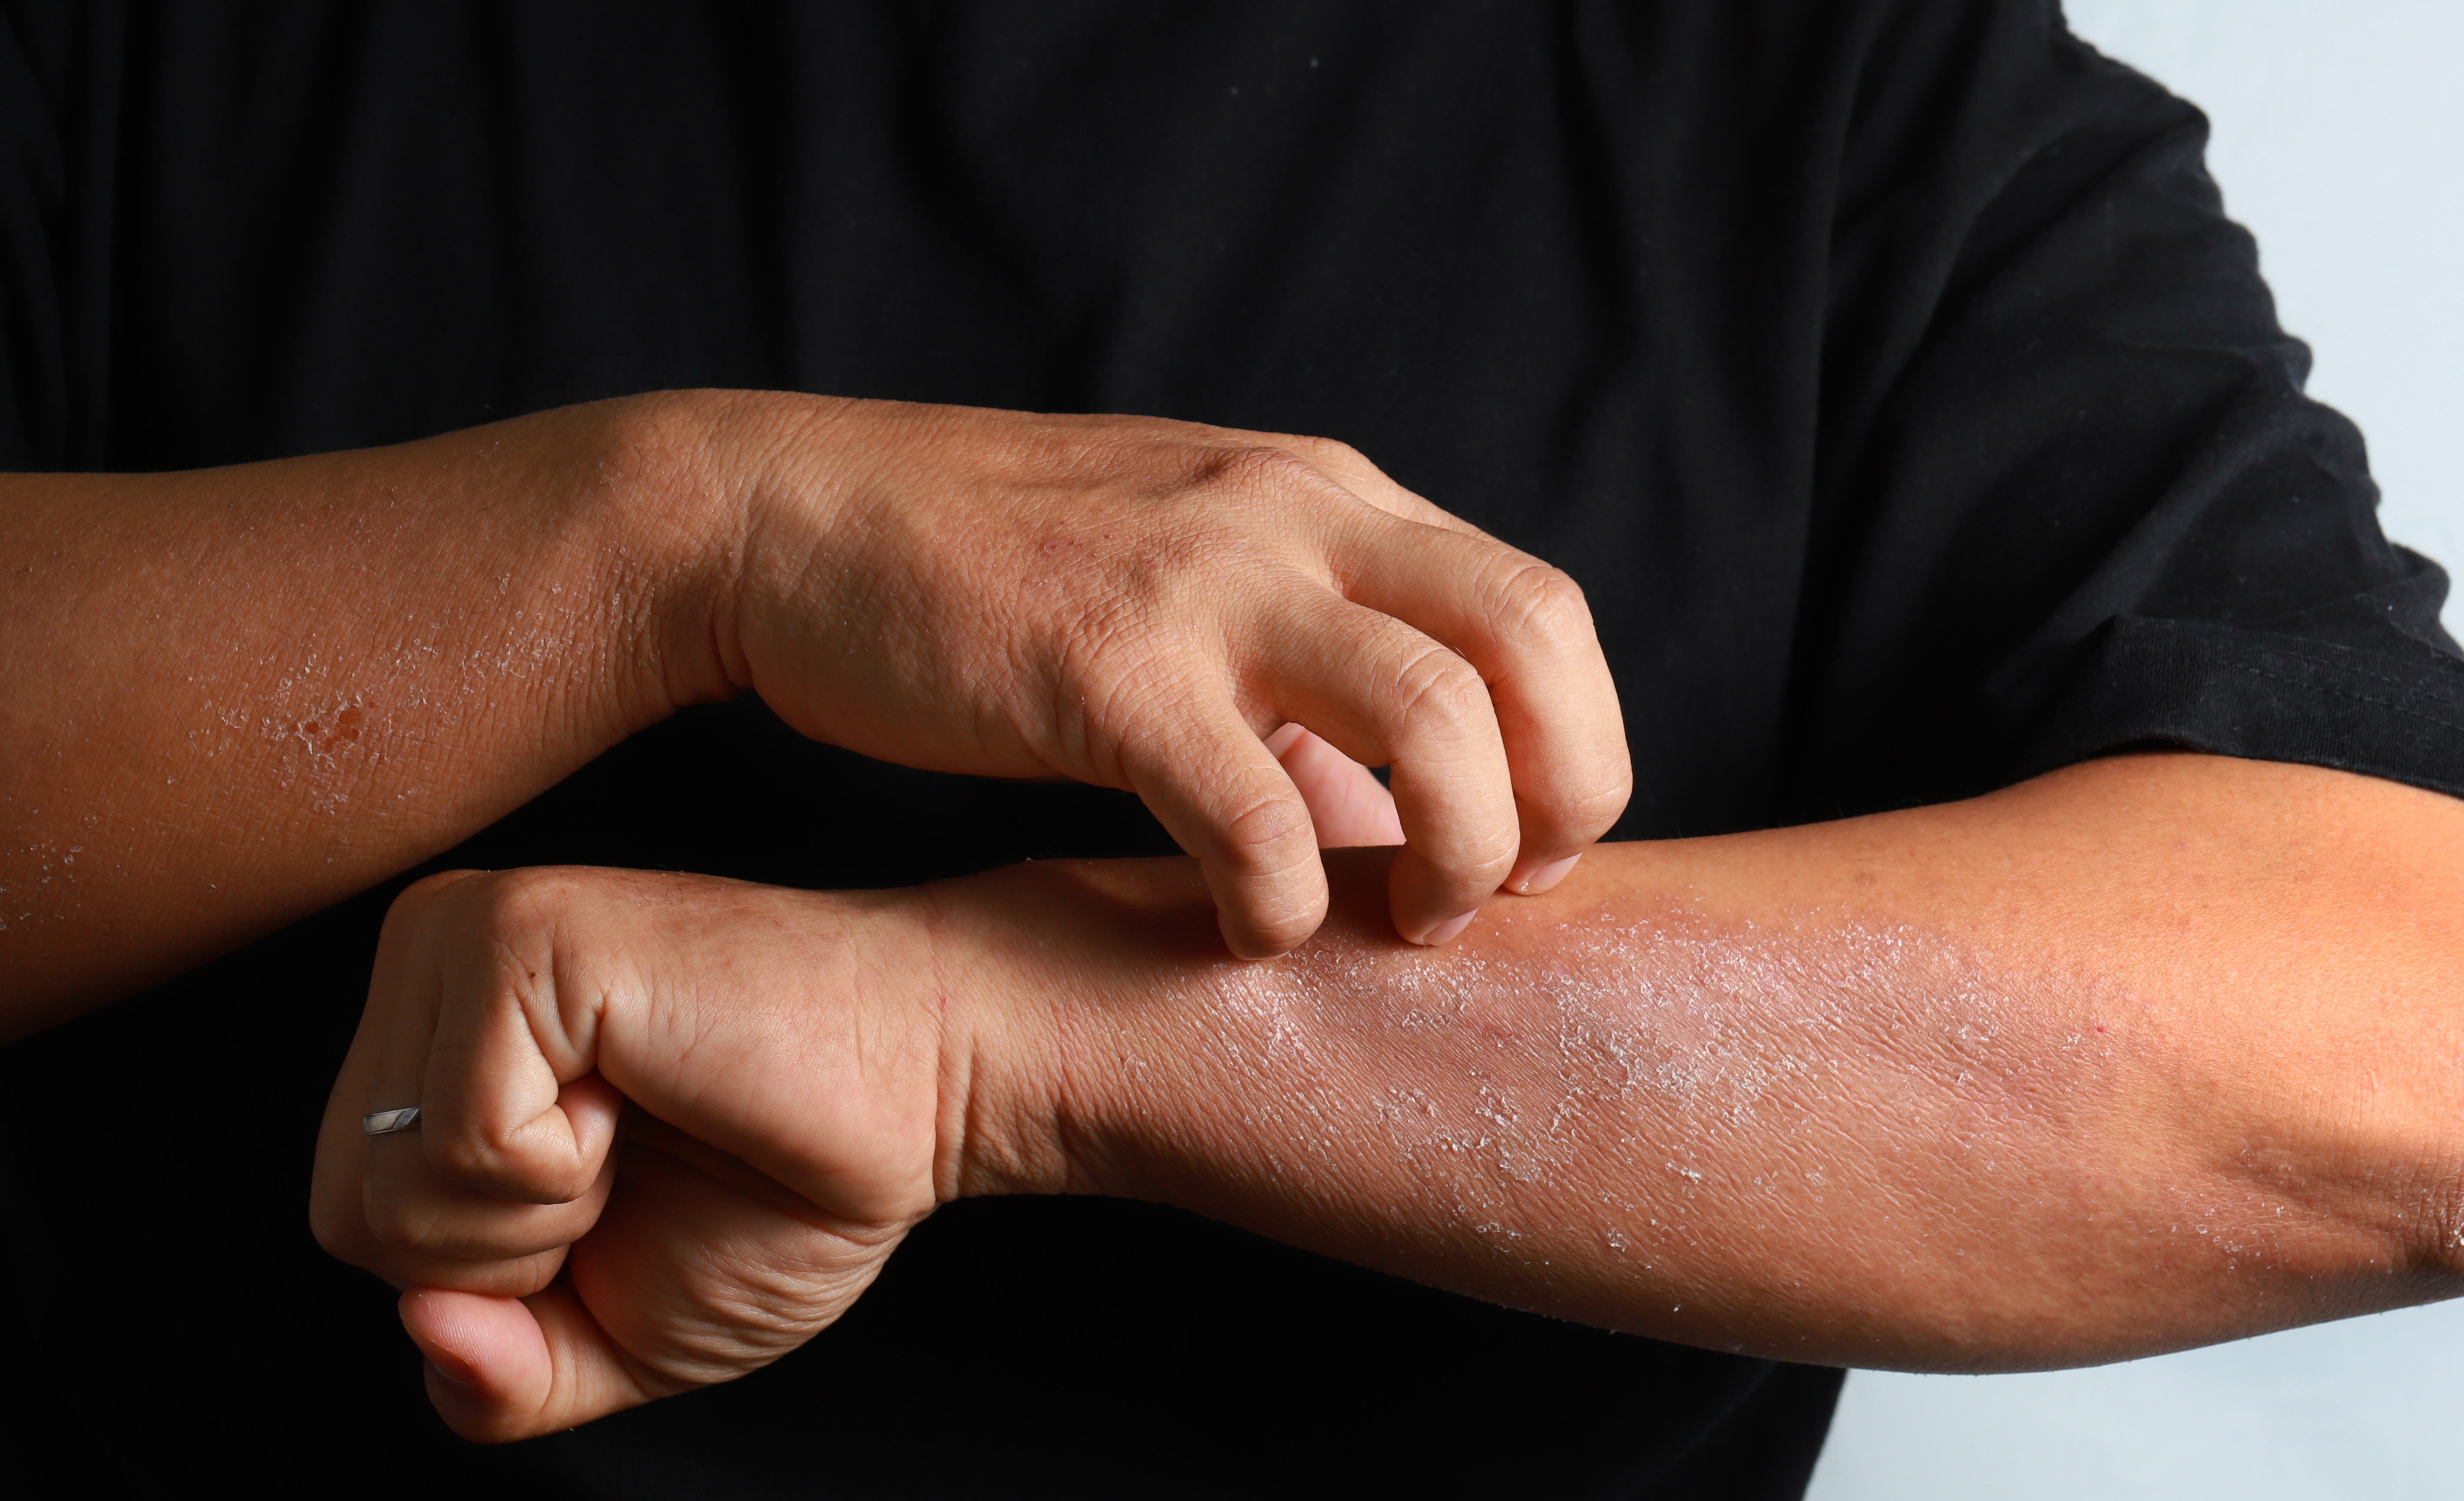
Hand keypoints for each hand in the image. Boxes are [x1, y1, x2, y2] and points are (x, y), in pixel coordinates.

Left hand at [308, 865, 1063, 1440]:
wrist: (928, 1090)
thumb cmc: (788, 1182)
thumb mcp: (613, 1335)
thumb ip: (493, 1376)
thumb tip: (420, 1326)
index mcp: (430, 1023)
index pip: (351, 1221)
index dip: (492, 1275)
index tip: (617, 1191)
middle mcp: (427, 951)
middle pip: (351, 1212)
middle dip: (507, 1255)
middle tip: (634, 1163)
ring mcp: (467, 931)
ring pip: (392, 1180)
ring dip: (540, 1213)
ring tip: (641, 1121)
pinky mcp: (524, 936)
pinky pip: (463, 1140)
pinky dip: (565, 1166)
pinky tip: (644, 1089)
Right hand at [681, 395, 1627, 955]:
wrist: (792, 519)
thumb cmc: (992, 570)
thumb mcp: (1188, 569)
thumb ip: (1301, 662)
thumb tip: (1385, 804)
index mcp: (1325, 496)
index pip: (1539, 608)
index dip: (1575, 739)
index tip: (1539, 840)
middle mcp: (1293, 517)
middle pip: (1531, 641)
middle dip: (1562, 791)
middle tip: (1506, 892)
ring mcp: (1203, 585)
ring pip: (1436, 719)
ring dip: (1455, 848)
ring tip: (1408, 923)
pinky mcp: (1107, 670)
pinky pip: (1262, 812)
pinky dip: (1287, 900)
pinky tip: (1252, 934)